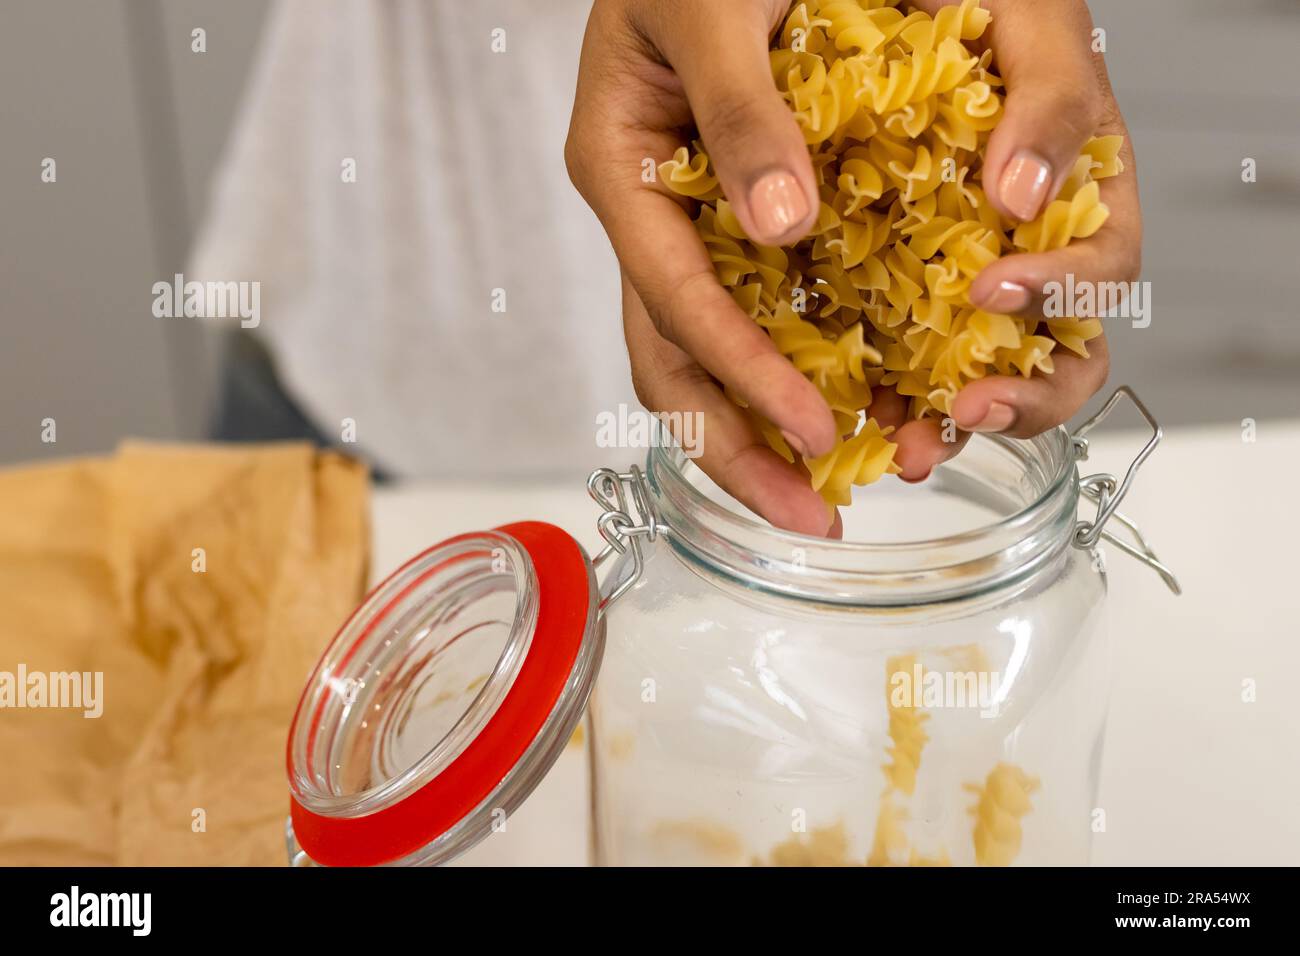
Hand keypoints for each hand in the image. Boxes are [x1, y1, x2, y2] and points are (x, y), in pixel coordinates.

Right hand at [566, 0, 1138, 535]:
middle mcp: (648, 216)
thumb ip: (740, 112)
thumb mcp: (711, 5)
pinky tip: (843, 417)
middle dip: (738, 449)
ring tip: (822, 502)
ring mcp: (687, 227)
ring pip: (705, 357)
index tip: (814, 432)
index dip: (744, 372)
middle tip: (811, 519)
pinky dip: (790, 376)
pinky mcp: (731, 225)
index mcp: (621, 168)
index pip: (676, 299)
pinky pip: (751, 318)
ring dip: (757, 436)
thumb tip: (781, 230)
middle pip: (675, 360)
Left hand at [903, 0, 1136, 483]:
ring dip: (948, 420)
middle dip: (1020, 395)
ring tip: (912, 446)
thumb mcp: (1028, 14)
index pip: (1101, 268)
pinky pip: (898, 360)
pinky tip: (862, 418)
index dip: (1061, 293)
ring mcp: (954, 272)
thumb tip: (1026, 198)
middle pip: (1054, 350)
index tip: (993, 287)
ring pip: (976, 370)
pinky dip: (886, 398)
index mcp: (1074, 187)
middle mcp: (1022, 243)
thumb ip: (1050, 95)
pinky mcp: (888, 285)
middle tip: (970, 409)